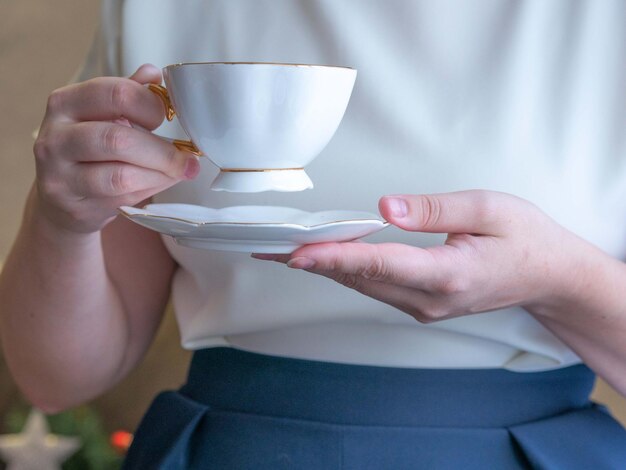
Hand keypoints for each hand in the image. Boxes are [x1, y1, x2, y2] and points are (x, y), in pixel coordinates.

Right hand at [32, 64, 199, 234]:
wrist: (61, 200)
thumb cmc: (90, 153)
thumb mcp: (103, 117)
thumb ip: (126, 96)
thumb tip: (153, 73)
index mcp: (66, 103)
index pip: (115, 93)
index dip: (151, 104)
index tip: (169, 115)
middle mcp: (56, 136)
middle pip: (118, 138)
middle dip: (162, 150)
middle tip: (186, 155)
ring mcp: (60, 174)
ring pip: (121, 174)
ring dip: (160, 173)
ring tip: (179, 171)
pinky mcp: (74, 205)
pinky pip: (123, 197)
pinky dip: (151, 188)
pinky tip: (161, 181)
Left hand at [259, 190, 588, 322]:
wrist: (549, 276)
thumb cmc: (526, 239)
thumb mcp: (489, 209)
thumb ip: (434, 210)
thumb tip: (384, 207)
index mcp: (449, 276)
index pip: (380, 265)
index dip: (335, 258)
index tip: (296, 253)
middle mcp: (430, 300)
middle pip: (361, 279)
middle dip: (315, 261)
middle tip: (270, 245)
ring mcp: (424, 307)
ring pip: (364, 286)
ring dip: (326, 267)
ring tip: (285, 250)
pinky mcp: (421, 304)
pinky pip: (376, 287)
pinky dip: (348, 271)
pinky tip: (327, 257)